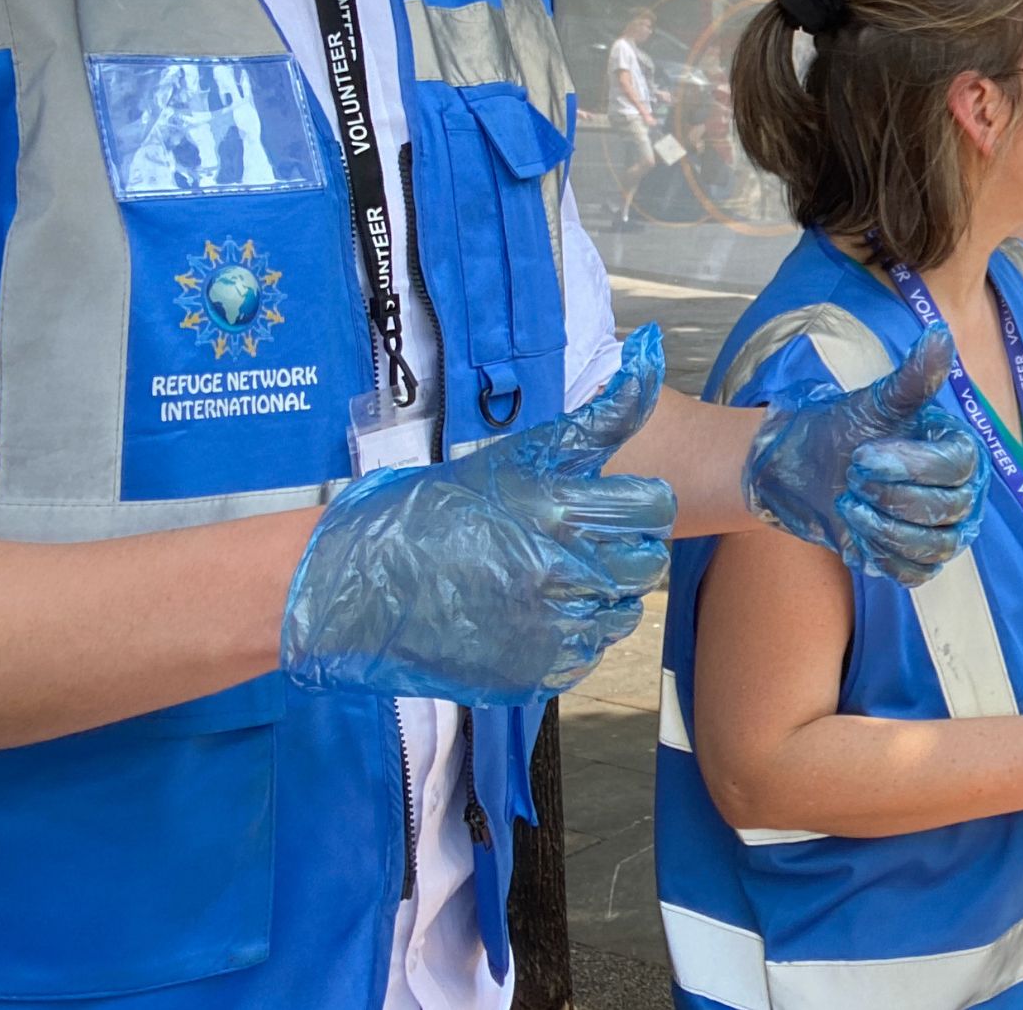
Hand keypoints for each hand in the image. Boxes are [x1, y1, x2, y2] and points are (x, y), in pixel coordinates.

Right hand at [283, 328, 677, 704]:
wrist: (367, 579)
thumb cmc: (447, 504)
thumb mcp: (522, 450)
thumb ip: (600, 415)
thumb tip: (652, 350)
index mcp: (561, 510)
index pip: (655, 508)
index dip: (636, 503)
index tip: (606, 504)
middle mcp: (563, 571)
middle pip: (647, 564)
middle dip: (623, 549)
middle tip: (578, 540)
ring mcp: (548, 627)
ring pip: (624, 613)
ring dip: (603, 594)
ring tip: (555, 575)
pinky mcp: (533, 671)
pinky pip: (590, 653)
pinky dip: (574, 635)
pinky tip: (537, 612)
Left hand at [746, 326, 986, 585]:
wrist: (812, 471)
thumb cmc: (848, 429)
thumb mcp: (877, 402)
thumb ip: (914, 377)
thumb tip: (940, 334)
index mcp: (963, 450)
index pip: (956, 468)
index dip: (909, 466)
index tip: (863, 456)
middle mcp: (964, 493)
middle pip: (946, 510)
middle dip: (889, 497)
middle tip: (852, 477)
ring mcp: (946, 531)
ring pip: (934, 547)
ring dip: (882, 529)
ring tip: (849, 504)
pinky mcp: (921, 562)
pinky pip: (916, 573)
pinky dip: (882, 556)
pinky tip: (857, 531)